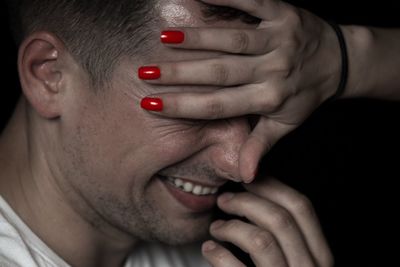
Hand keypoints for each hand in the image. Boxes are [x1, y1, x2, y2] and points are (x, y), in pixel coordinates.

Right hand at [139, 0, 341, 181]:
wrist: (340, 61)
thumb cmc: (306, 95)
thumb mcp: (285, 124)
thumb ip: (260, 146)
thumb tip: (242, 176)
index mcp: (269, 98)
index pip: (219, 105)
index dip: (184, 105)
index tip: (152, 104)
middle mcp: (273, 69)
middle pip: (220, 72)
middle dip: (180, 73)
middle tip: (145, 72)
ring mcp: (279, 39)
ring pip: (234, 39)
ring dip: (198, 38)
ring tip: (164, 39)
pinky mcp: (283, 13)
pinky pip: (253, 3)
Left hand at [201, 178, 332, 266]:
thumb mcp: (294, 258)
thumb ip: (286, 234)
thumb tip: (259, 192)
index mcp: (319, 256)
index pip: (302, 208)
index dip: (272, 186)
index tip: (247, 180)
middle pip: (281, 219)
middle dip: (247, 202)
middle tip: (224, 199)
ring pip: (261, 240)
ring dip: (231, 227)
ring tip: (216, 227)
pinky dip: (218, 255)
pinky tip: (209, 249)